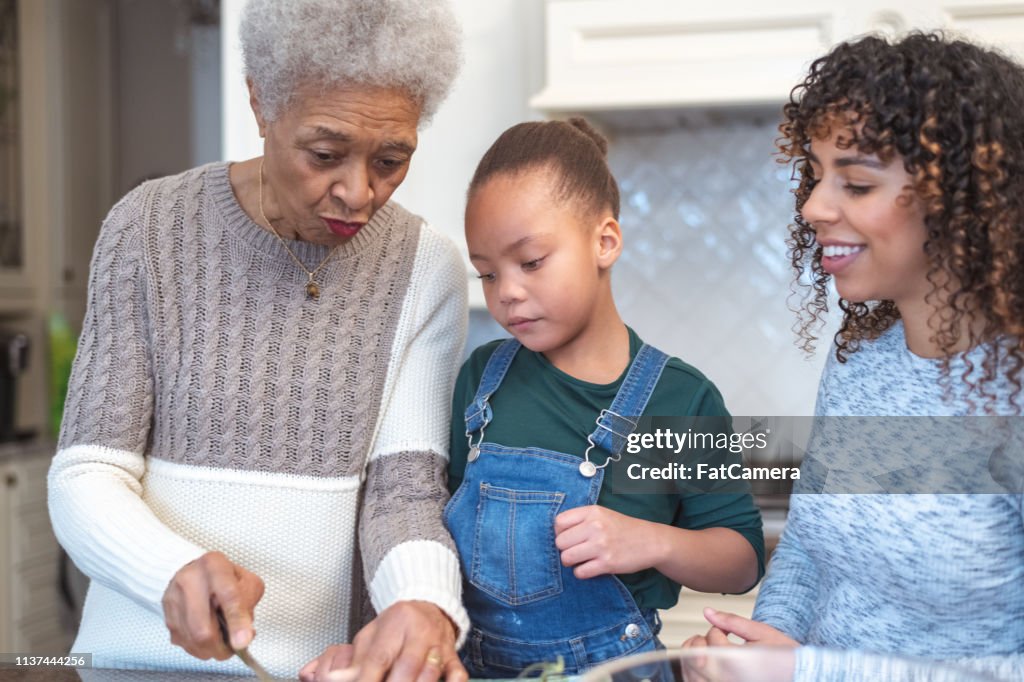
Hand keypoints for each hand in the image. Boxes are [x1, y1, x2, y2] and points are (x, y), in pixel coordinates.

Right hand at [161, 551, 264, 659]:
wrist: (192, 571)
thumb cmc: (224, 578)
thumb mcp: (246, 580)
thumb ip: (249, 604)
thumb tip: (245, 636)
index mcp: (214, 565)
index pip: (228, 596)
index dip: (237, 622)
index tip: (242, 642)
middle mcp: (189, 580)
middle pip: (203, 628)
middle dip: (221, 647)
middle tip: (233, 649)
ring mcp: (174, 599)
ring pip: (192, 640)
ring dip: (211, 650)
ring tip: (222, 642)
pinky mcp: (166, 615)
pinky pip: (183, 642)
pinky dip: (199, 648)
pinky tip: (208, 638)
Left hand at [299, 600, 466, 681]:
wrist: (429, 605)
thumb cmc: (396, 625)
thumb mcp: (369, 635)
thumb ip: (350, 659)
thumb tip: (327, 678)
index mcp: (395, 624)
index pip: (378, 658)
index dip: (367, 680)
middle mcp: (419, 633)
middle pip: (406, 667)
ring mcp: (438, 645)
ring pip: (431, 672)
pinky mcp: (452, 657)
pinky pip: (457, 673)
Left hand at [554, 504, 658, 578]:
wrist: (651, 541)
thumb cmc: (622, 528)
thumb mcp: (602, 514)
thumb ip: (580, 520)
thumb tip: (555, 534)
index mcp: (592, 512)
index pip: (558, 522)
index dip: (560, 532)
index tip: (569, 537)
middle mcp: (595, 526)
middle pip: (560, 542)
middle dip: (565, 549)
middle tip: (576, 550)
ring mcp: (601, 546)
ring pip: (566, 558)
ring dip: (571, 562)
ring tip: (581, 559)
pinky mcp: (607, 564)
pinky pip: (580, 572)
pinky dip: (582, 572)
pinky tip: (590, 567)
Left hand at [680, 609, 796, 681]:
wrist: (799, 676)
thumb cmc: (784, 657)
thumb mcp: (761, 632)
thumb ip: (731, 621)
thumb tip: (707, 611)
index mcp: (736, 660)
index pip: (712, 639)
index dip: (717, 630)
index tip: (727, 632)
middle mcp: (726, 678)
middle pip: (694, 657)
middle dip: (698, 642)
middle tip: (711, 638)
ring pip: (691, 673)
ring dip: (692, 658)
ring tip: (706, 650)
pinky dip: (693, 673)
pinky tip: (703, 665)